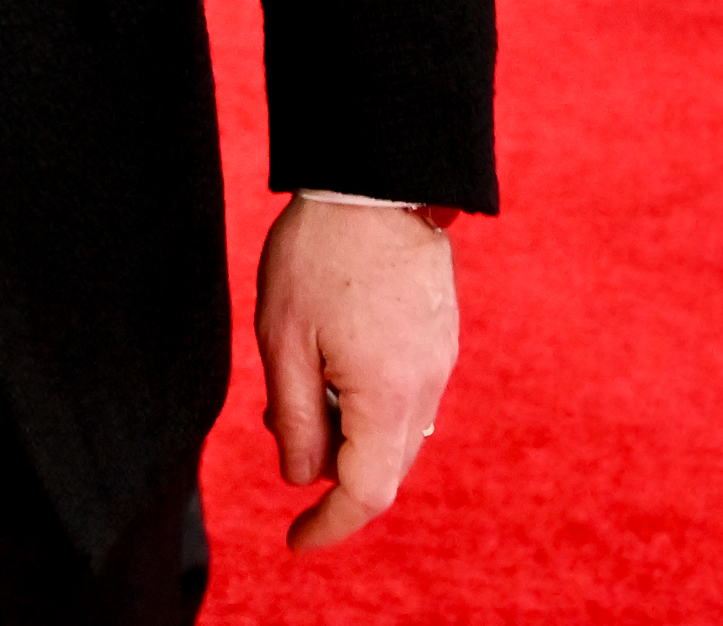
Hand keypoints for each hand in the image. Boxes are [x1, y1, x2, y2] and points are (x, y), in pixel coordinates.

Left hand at [257, 195, 459, 551]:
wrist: (376, 181)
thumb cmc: (318, 254)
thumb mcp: (283, 339)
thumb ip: (295, 417)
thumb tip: (302, 478)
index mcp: (388, 396)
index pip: (367, 492)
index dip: (331, 525)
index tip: (296, 540)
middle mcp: (426, 388)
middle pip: (384, 466)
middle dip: (331, 468)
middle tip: (282, 423)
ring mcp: (440, 363)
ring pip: (396, 433)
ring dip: (348, 431)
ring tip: (300, 380)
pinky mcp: (440, 339)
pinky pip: (407, 398)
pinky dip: (368, 402)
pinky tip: (332, 361)